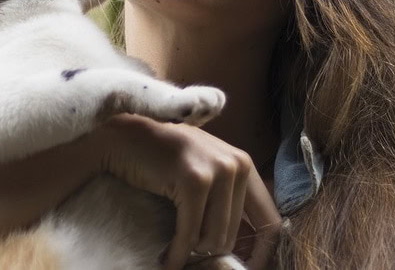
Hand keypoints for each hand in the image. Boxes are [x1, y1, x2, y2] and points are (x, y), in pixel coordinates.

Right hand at [94, 113, 280, 269]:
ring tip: (174, 250)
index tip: (244, 269)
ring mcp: (216, 171)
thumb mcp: (205, 173)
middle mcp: (236, 165)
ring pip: (214, 238)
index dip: (262, 254)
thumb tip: (245, 249)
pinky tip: (167, 259)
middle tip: (188, 253)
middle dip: (209, 250)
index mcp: (244, 164)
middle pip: (234, 235)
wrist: (124, 138)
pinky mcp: (194, 181)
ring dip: (191, 251)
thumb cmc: (161, 160)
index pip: (270, 221)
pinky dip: (177, 253)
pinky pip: (190, 233)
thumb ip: (227, 200)